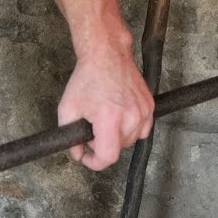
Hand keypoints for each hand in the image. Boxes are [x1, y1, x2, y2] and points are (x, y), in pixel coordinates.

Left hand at [56, 26, 154, 170]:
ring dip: (118, 137)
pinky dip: (132, 129)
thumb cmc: (87, 78)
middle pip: (119, 149)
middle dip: (103, 144)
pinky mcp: (150, 105)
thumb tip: (78, 153)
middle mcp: (131, 117)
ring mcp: (144, 111)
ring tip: (106, 120)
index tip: (87, 157)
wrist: (107, 55)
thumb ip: (70, 135)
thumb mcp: (68, 108)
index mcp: (110, 118)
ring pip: (132, 140)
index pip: (108, 156)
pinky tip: (120, 117)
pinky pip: (143, 129)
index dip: (95, 162)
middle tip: (92, 129)